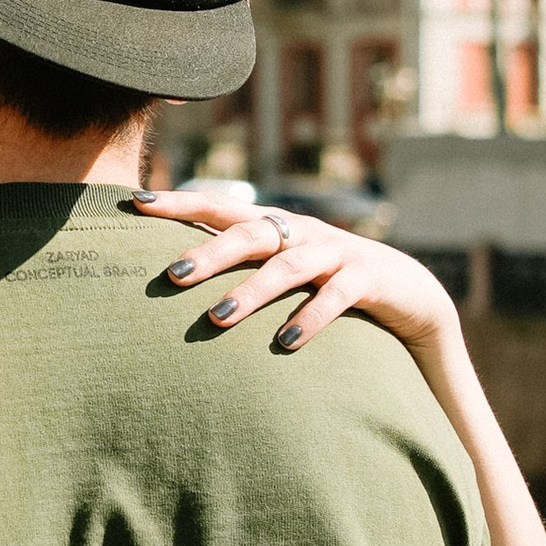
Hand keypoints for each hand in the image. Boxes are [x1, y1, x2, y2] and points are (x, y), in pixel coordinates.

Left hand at [132, 185, 461, 359]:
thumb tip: (172, 282)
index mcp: (275, 228)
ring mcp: (336, 253)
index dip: (179, 203)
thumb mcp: (283, 273)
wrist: (410, 294)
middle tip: (172, 276)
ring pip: (288, 266)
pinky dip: (310, 318)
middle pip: (250, 233)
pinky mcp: (368, 279)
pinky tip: (285, 343)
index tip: (135, 203)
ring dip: (251, 292)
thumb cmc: (328, 286)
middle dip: (209, 252)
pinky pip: (337, 296)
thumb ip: (239, 271)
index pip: (220, 208)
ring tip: (218, 318)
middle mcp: (301, 234)